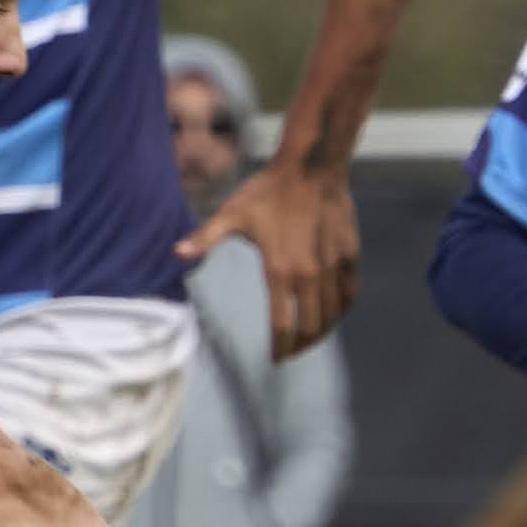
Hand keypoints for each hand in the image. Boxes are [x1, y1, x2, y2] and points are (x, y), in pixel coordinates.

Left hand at [179, 159, 358, 356]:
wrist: (312, 166)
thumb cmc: (268, 191)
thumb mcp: (231, 214)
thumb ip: (205, 238)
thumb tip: (176, 253)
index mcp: (280, 272)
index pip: (282, 326)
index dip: (279, 348)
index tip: (275, 359)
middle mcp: (310, 275)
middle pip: (311, 327)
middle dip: (300, 346)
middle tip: (290, 353)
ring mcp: (334, 266)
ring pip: (333, 314)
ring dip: (322, 332)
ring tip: (309, 339)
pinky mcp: (350, 254)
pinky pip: (350, 293)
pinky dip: (342, 309)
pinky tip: (333, 314)